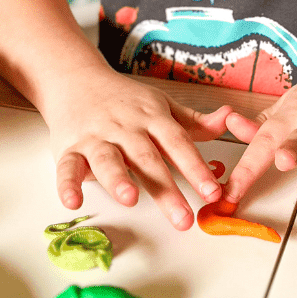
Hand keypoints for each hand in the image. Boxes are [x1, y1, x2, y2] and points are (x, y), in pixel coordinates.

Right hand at [39, 70, 231, 230]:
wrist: (76, 79)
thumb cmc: (124, 99)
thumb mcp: (161, 104)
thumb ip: (194, 121)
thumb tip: (228, 119)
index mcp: (152, 118)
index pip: (178, 143)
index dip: (196, 168)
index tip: (212, 193)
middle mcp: (125, 128)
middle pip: (147, 159)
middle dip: (166, 189)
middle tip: (183, 218)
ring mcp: (96, 137)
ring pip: (107, 159)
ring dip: (118, 179)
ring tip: (131, 199)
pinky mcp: (69, 148)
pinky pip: (67, 167)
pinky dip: (68, 184)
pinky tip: (73, 203)